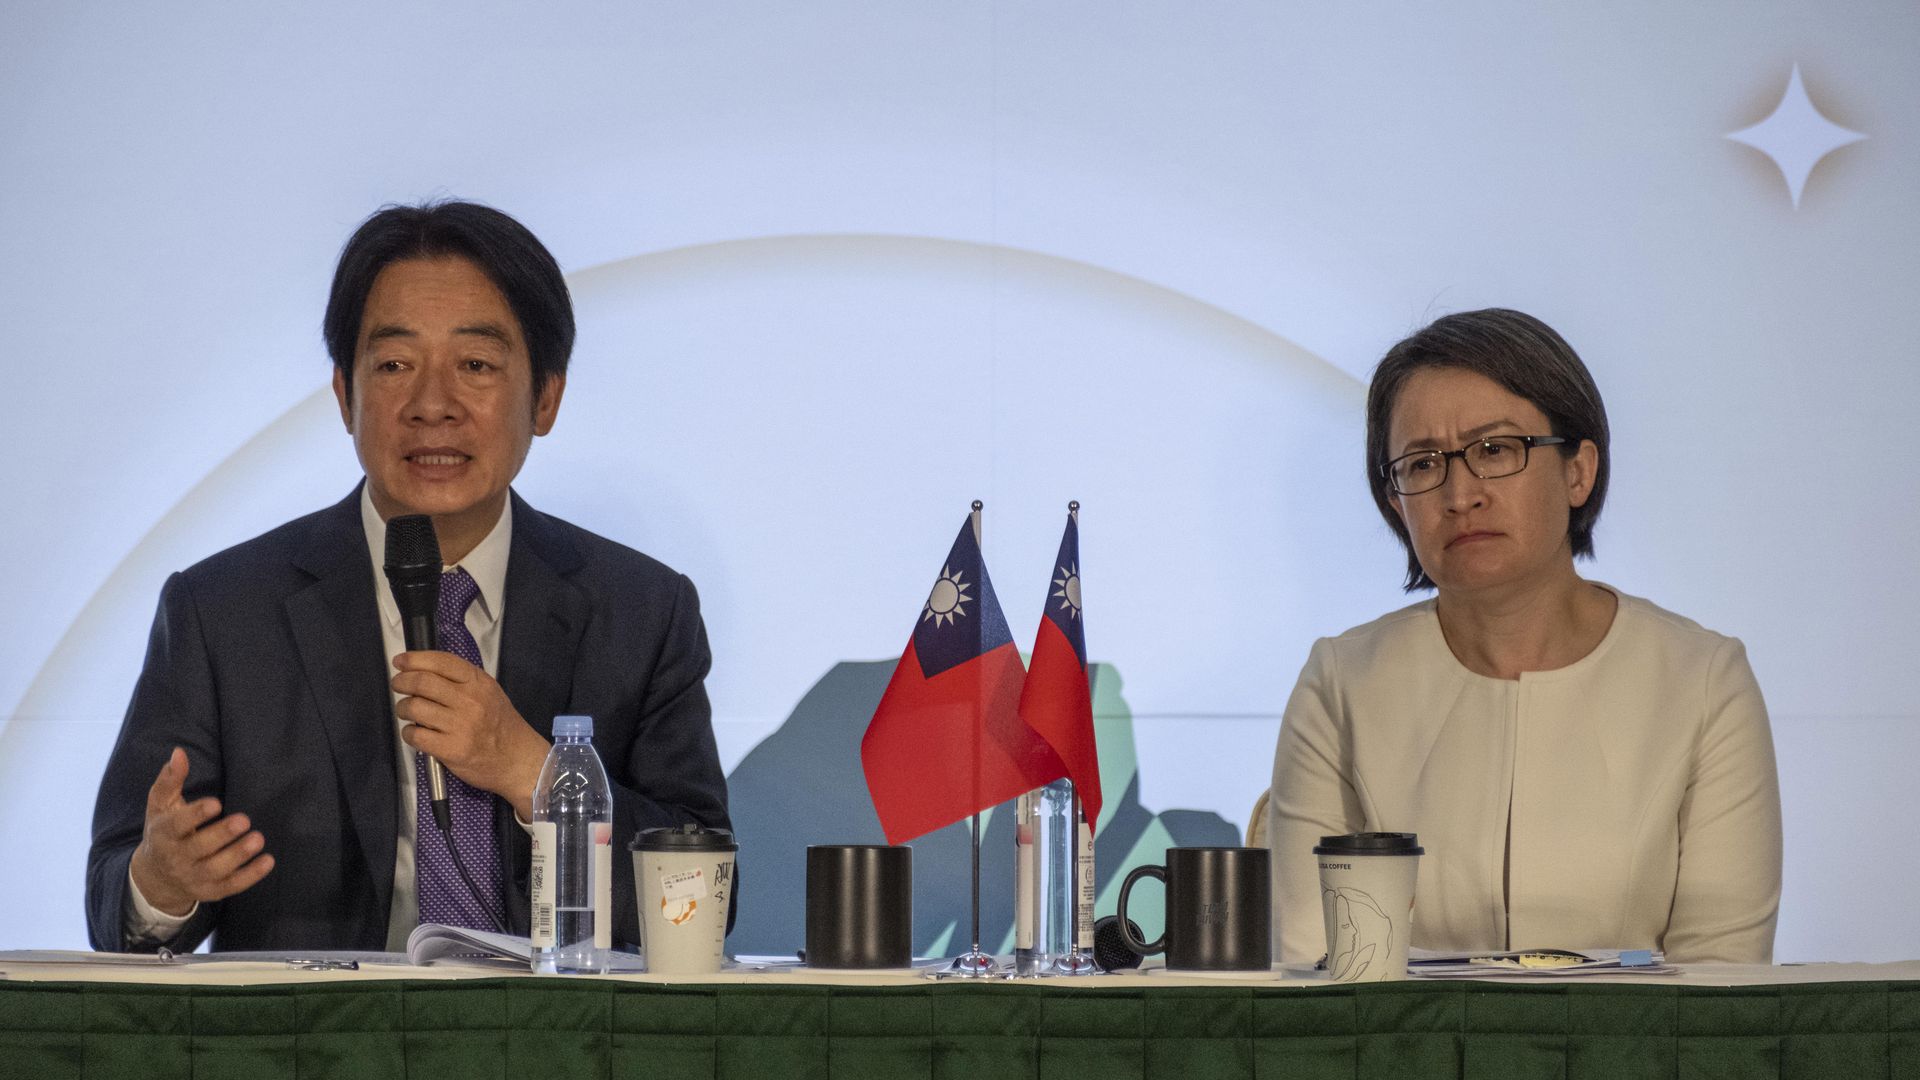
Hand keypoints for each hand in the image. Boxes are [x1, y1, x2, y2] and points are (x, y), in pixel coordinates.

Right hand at [129, 748, 274, 916]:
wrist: (155, 878)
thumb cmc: (164, 832)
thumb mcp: (160, 806)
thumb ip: (170, 780)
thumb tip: (179, 752)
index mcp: (164, 834)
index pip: (176, 826)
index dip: (195, 815)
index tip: (215, 803)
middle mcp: (176, 859)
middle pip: (198, 849)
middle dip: (221, 835)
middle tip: (244, 820)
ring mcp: (193, 878)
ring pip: (215, 870)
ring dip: (238, 855)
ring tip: (258, 839)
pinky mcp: (210, 891)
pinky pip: (230, 886)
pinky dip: (250, 876)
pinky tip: (268, 861)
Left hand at [392, 651, 549, 819]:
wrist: (517, 760)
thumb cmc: (500, 725)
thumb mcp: (489, 692)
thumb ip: (462, 680)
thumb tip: (423, 670)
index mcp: (479, 683)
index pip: (441, 662)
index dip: (414, 659)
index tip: (400, 662)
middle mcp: (470, 701)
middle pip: (422, 682)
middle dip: (402, 682)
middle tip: (398, 686)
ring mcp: (461, 726)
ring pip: (414, 708)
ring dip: (403, 708)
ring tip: (408, 712)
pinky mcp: (451, 749)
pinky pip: (416, 735)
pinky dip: (409, 733)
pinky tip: (415, 733)